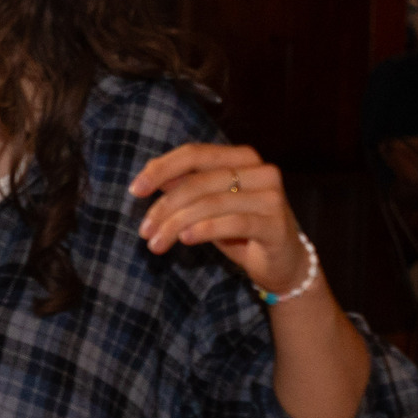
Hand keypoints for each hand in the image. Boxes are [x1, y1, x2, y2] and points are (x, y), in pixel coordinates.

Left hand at [130, 142, 315, 296]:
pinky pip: (233, 223)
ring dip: (176, 224)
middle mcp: (261, 171)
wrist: (282, 263)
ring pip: (211, 204)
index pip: (195, 154)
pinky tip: (185, 240)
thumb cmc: (240, 230)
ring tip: (156, 244)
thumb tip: (150, 174)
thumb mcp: (207, 206)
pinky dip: (204, 230)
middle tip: (144, 231)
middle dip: (164, 207)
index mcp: (242, 158)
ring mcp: (272, 196)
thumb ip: (184, 186)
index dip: (161, 168)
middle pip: (199, 182)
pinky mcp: (276, 224)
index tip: (135, 190)